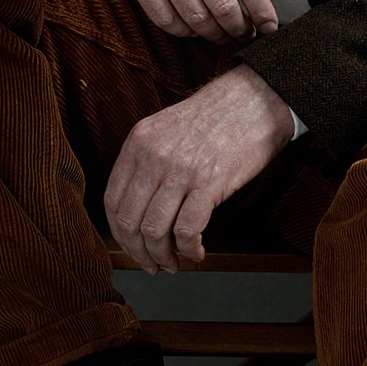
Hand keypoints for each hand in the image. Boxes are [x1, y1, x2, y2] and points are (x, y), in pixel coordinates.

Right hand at [65, 0, 285, 41]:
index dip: (263, 10)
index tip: (269, 25)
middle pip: (223, 5)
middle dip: (240, 29)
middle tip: (247, 33)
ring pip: (195, 17)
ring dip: (214, 34)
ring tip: (223, 34)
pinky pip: (164, 18)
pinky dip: (183, 30)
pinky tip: (192, 26)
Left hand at [104, 64, 293, 273]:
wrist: (253, 100)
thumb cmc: (214, 118)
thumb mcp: (166, 129)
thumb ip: (147, 161)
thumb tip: (139, 208)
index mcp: (138, 142)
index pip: (112, 201)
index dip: (119, 233)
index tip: (131, 248)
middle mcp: (153, 156)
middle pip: (130, 221)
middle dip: (139, 252)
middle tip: (152, 265)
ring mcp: (180, 170)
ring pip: (155, 231)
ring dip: (163, 256)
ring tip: (174, 263)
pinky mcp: (209, 183)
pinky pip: (187, 229)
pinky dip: (189, 249)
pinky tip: (196, 251)